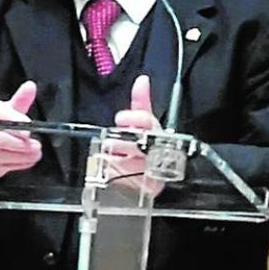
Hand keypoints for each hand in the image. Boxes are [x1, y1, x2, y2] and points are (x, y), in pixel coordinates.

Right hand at [0, 80, 42, 177]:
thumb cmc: (1, 125)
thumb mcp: (12, 110)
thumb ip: (22, 99)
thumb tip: (30, 86)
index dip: (13, 121)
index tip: (28, 130)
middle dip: (18, 144)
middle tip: (35, 145)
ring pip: (1, 155)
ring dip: (22, 156)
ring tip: (35, 153)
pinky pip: (2, 167)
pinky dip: (17, 165)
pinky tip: (26, 160)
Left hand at [109, 75, 165, 195]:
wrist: (145, 176)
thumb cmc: (142, 145)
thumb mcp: (140, 122)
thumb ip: (141, 101)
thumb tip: (142, 80)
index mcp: (157, 133)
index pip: (148, 121)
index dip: (133, 118)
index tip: (120, 118)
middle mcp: (158, 152)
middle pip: (137, 143)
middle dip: (120, 142)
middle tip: (112, 142)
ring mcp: (154, 171)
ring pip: (129, 162)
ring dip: (114, 159)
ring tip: (110, 157)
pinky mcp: (148, 188)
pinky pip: (127, 181)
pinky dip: (114, 174)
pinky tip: (111, 171)